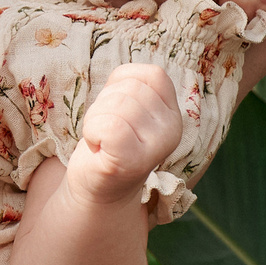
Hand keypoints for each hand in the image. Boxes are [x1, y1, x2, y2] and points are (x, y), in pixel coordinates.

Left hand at [61, 63, 183, 206]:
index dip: (123, 84)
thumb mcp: (127, 107)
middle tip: (106, 130)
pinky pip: (108, 126)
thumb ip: (132, 85)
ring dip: (96, 118)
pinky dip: (92, 131)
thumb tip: (125, 76)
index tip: (117, 109)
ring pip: (118, 105)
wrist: (99, 189)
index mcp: (173, 112)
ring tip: (102, 139)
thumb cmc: (109, 142)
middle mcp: (173, 129)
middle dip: (105, 103)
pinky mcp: (133, 162)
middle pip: (130, 89)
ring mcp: (156, 147)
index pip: (152, 74)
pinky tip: (98, 147)